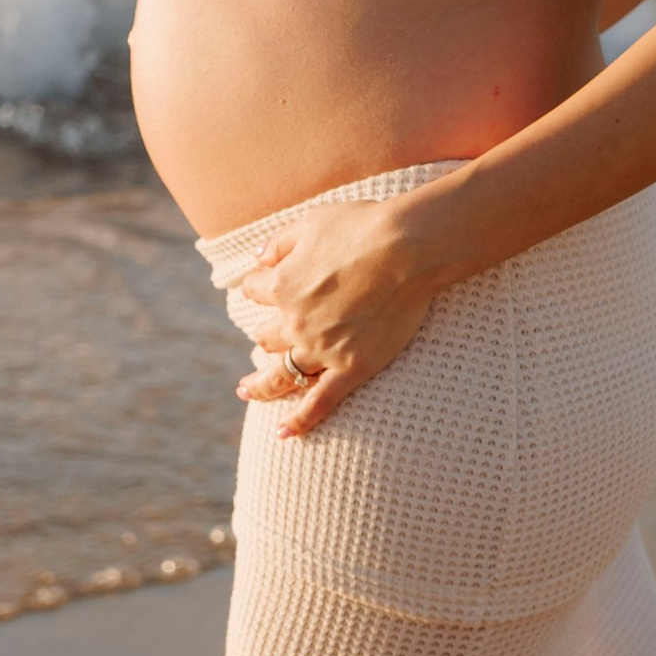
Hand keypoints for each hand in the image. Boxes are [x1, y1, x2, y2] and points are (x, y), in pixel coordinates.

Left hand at [231, 194, 449, 436]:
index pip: (255, 290)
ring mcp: (322, 349)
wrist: (407, 248)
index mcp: (283, 284)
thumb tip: (257, 257)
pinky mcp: (352, 368)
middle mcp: (295, 321)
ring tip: (248, 391)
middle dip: (264, 336)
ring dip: (260, 385)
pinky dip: (300, 420)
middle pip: (266, 336)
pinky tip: (284, 434)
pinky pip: (320, 402)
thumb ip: (280, 242)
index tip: (262, 286)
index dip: (257, 286)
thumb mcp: (311, 222)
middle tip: (263, 340)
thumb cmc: (363, 226)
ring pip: (281, 374)